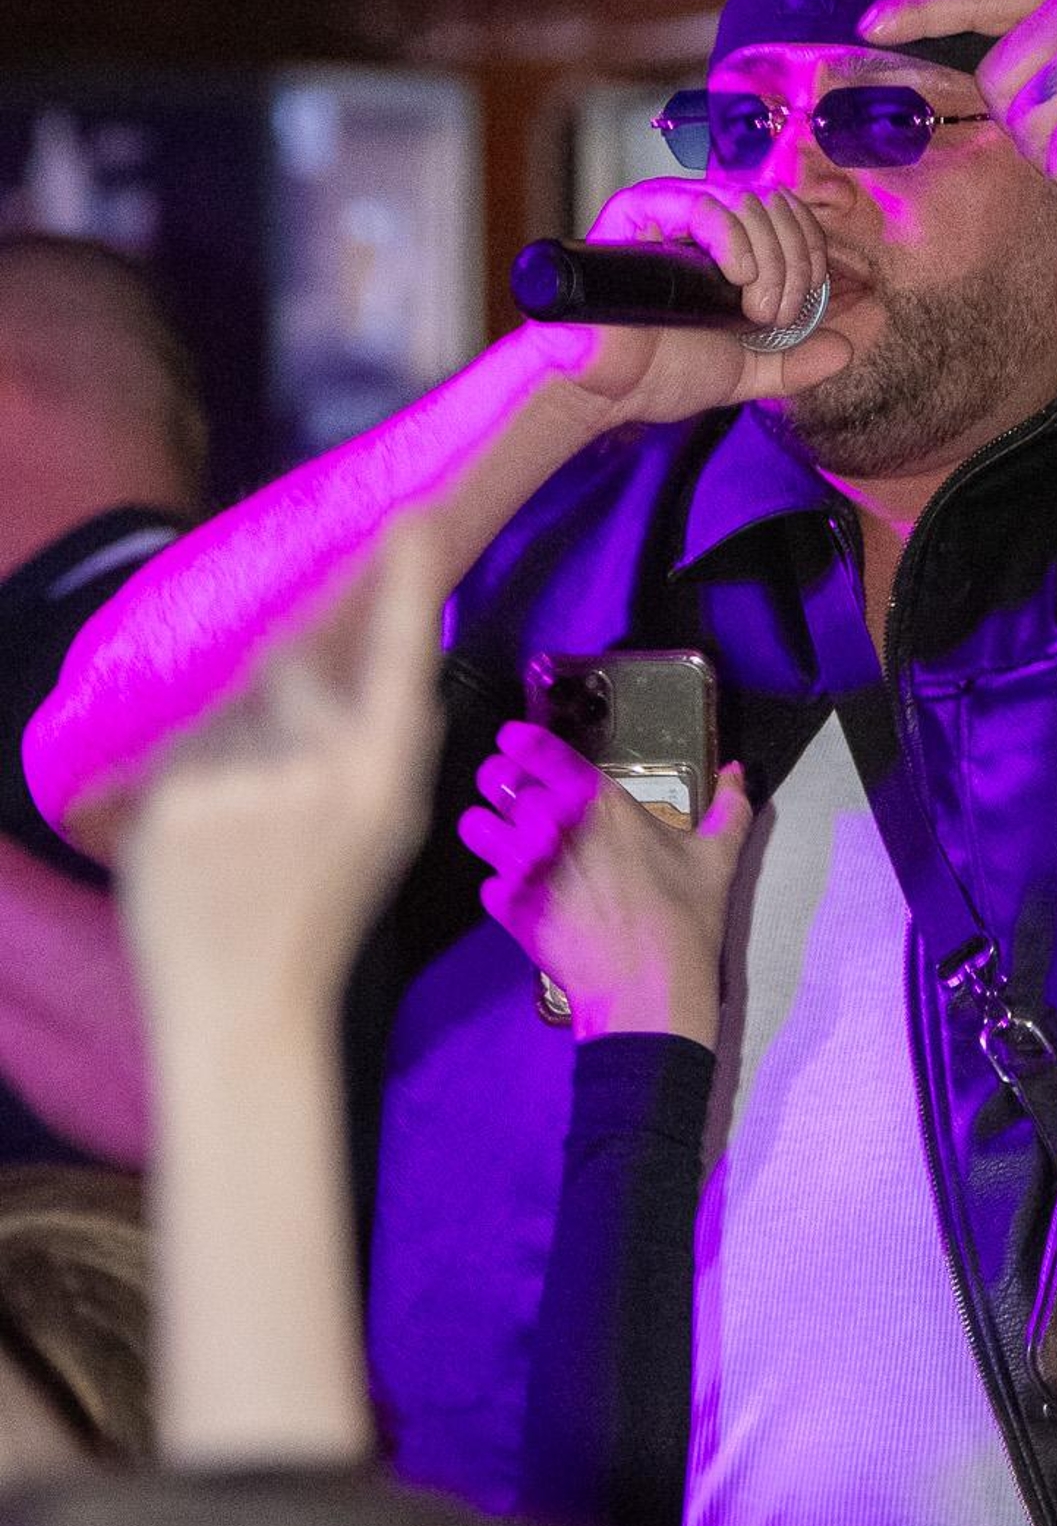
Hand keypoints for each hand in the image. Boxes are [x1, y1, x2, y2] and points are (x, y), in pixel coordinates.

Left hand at [116, 515, 446, 1038]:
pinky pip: (187, 744)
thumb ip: (382, 737)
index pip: (398, 659)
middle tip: (280, 783)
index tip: (410, 521)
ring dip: (235, 745)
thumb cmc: (321, 907)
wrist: (243, 1004)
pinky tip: (208, 840)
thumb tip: (373, 651)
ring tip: (241, 832)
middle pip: (294, 668)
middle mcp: (322, 773)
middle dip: (285, 693)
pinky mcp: (178, 799)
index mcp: (385, 780)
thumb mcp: (385, 825)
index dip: (404, 586)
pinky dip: (194, 776)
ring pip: (234, 708)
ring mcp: (246, 784)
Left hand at [460, 721, 751, 1048]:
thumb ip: (729, 810)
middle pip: (504, 786)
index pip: (547, 756)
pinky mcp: (514, 914)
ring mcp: (528, 872)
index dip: (523, 741)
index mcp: (601, 806)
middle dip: (499, 779)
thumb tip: (736, 772)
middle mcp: (556, 829)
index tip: (511, 737)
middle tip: (503, 782)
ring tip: (490, 826)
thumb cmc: (684, 921)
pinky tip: (511, 888)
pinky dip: (497, 883)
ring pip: (481, 830)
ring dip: (484, 824)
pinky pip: (488, 885)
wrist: (648, 994)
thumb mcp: (716, 860)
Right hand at [526, 174, 851, 419]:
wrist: (606, 392)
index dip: (812, 247)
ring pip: (748, 201)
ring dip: (772, 258)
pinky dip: (734, 238)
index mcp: (731, 245)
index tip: (809, 298)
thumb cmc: (663, 373)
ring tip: (756, 311)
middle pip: (776, 204)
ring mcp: (671, 210)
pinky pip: (702, 203)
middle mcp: (703, 219)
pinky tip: (738, 278)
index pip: (789, 212)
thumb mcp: (746, 371)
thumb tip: (844, 348)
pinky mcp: (639, 212)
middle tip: (779, 314)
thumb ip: (795, 363)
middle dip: (796, 262)